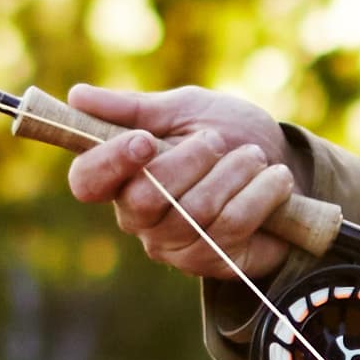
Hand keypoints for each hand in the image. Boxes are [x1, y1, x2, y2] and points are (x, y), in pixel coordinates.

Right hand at [62, 83, 298, 280]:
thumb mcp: (184, 109)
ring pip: (194, 212)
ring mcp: (173, 245)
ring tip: (254, 158)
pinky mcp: (211, 263)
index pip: (87, 181)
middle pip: (145, 198)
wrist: (283, 164)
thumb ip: (133, 107)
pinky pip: (231, 227)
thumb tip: (76, 96)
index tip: (145, 140)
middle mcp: (138, 217)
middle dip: (191, 160)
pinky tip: (274, 180)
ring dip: (235, 172)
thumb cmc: (226, 133)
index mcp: (121, 175)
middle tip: (217, 140)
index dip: (110, 162)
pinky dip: (261, 193)